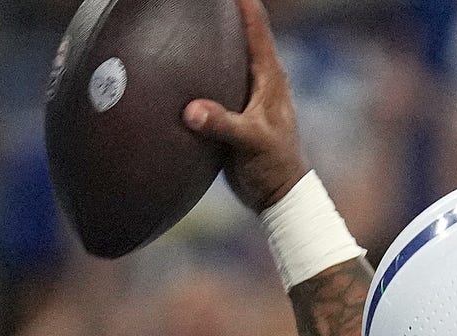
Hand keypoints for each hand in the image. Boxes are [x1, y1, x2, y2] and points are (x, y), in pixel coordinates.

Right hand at [183, 0, 311, 214]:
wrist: (277, 196)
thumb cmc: (273, 167)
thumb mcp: (250, 143)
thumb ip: (222, 124)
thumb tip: (191, 111)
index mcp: (270, 75)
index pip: (255, 24)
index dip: (241, 1)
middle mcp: (259, 76)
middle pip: (240, 31)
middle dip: (222, 13)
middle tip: (197, 2)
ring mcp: (245, 91)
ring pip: (226, 54)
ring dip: (210, 38)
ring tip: (186, 20)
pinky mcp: (233, 108)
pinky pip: (214, 79)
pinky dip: (201, 68)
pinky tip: (180, 64)